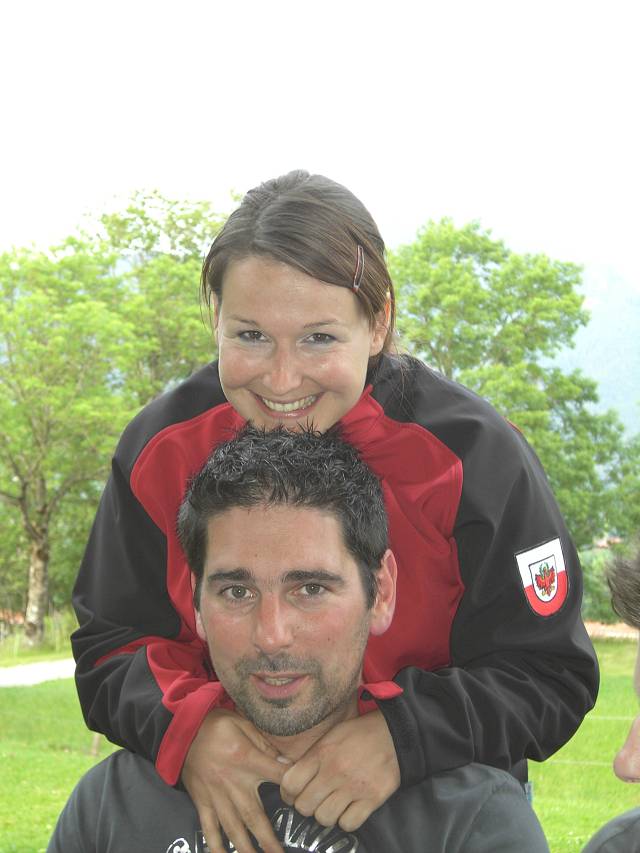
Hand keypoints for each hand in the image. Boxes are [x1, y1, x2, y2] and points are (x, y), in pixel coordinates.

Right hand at [182, 708, 287, 852]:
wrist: (184, 731)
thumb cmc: (217, 726)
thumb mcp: (243, 724)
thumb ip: (265, 744)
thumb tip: (287, 762)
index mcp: (246, 760)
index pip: (277, 775)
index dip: (292, 786)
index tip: (305, 798)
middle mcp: (233, 783)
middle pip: (254, 816)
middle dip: (268, 840)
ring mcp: (216, 796)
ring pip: (233, 828)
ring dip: (246, 849)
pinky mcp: (202, 802)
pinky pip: (209, 828)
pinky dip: (216, 845)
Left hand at [280, 710, 400, 831]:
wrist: (394, 734)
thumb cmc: (358, 734)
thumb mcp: (330, 735)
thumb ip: (307, 754)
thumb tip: (280, 766)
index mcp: (322, 753)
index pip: (290, 784)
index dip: (287, 793)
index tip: (293, 793)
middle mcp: (335, 771)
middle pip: (304, 806)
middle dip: (305, 805)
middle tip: (313, 799)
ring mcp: (354, 787)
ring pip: (324, 818)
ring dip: (325, 814)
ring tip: (331, 803)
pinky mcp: (372, 799)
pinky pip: (348, 824)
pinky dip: (346, 820)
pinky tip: (348, 808)